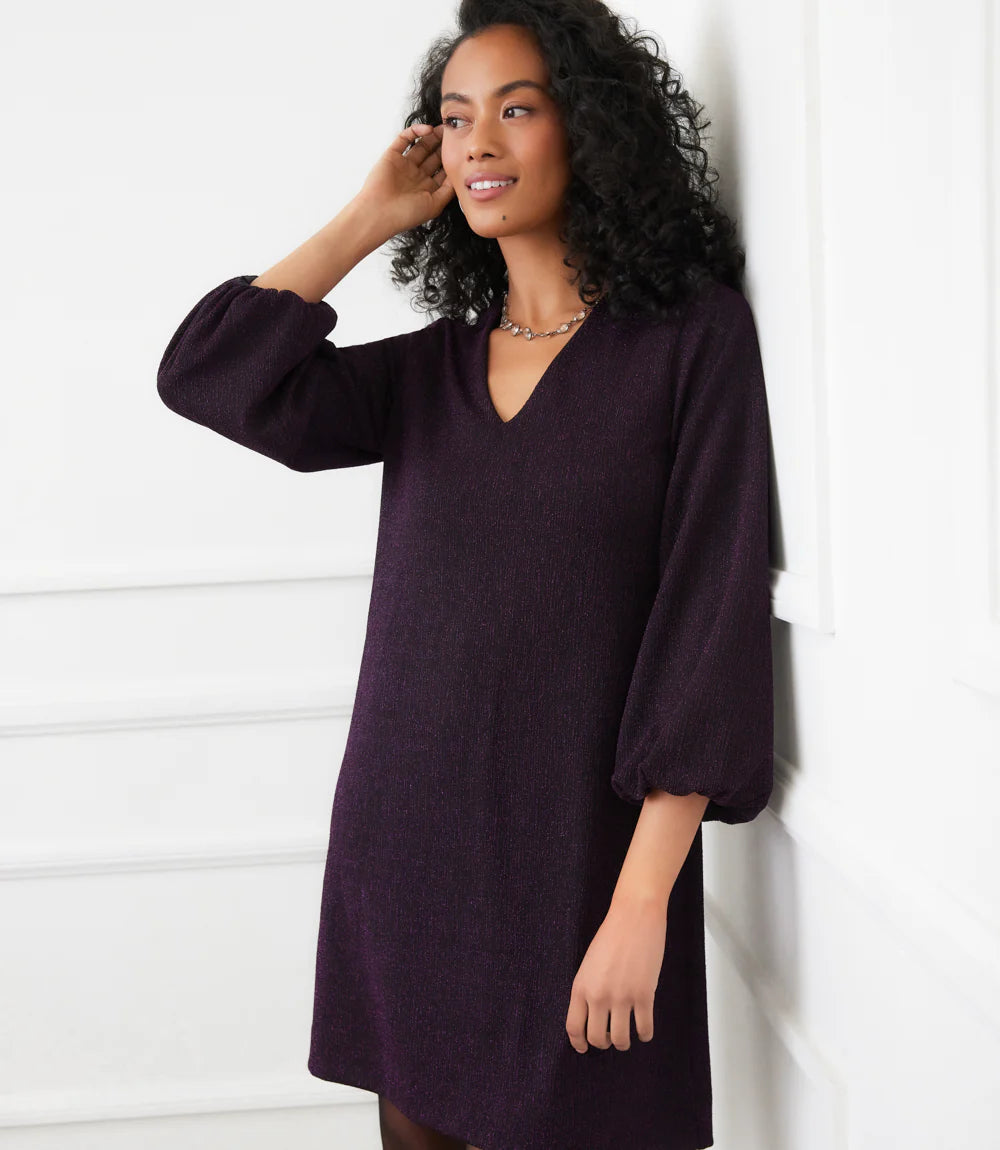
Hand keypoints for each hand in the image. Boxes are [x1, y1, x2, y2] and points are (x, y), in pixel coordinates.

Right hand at [354, 122, 454, 238]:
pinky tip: (428, 129)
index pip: (442, 170)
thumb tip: (460, 175)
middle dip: (444, 145)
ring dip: (433, 136)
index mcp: (426, 188)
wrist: (379, 213)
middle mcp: (416, 175)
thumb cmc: (406, 214)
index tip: (463, 151)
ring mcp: (404, 164)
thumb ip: (448, 191)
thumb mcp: (435, 205)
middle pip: (433, 156)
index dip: (452, 160)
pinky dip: (415, 131)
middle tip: (455, 133)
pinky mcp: (392, 155)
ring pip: (421, 145)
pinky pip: (404, 138)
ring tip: (445, 127)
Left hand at [565, 895, 666, 1052]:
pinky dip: (645, 1034)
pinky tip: (644, 1031)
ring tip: (627, 1036)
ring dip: (624, 1042)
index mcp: (581, 986)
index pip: (574, 1027)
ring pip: (621, 1039)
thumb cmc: (612, 935)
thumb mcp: (589, 963)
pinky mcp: (644, 995)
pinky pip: (644, 1028)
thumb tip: (594, 1014)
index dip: (578, 1043)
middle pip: (597, 1038)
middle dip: (603, 1043)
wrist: (634, 917)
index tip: (583, 1048)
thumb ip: (589, 989)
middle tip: (609, 1038)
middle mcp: (599, 995)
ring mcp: (622, 997)